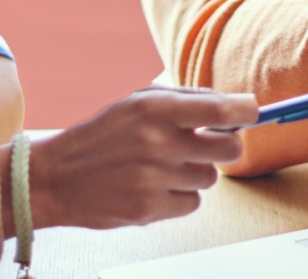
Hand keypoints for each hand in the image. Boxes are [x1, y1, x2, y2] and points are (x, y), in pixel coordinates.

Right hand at [28, 87, 258, 229]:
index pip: (220, 108)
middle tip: (209, 144)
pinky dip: (180, 197)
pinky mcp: (149, 208)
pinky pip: (192, 204)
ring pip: (209, 178)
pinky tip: (155, 187)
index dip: (245, 110)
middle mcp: (157, 141)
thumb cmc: (101, 137)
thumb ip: (184, 100)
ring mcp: (153, 177)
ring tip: (164, 167)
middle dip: (225, 145)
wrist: (55, 177)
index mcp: (154, 108)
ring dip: (195, 173)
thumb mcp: (135, 103)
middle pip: (229, 148)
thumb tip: (234, 105)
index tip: (252, 111)